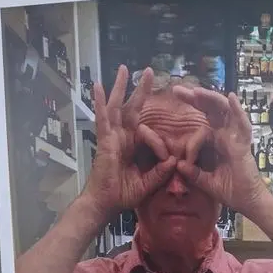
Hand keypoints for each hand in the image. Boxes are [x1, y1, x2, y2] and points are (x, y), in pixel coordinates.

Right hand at [82, 65, 176, 221]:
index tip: (168, 153)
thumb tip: (175, 161)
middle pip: (132, 108)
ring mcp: (112, 136)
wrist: (106, 203)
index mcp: (134, 146)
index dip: (159, 140)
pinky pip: (102, 118)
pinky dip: (100, 102)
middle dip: (140, 90)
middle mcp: (123, 137)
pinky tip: (98, 85)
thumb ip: (161, 172)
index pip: (147, 130)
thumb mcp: (148, 182)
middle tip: (149, 71)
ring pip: (117, 106)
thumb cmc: (124, 194)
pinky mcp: (104, 140)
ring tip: (124, 68)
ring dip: (121, 87)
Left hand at [170, 86, 266, 215]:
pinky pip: (243, 125)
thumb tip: (177, 164)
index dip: (190, 128)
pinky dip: (238, 111)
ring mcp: (236, 138)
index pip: (202, 124)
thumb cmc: (230, 190)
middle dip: (196, 98)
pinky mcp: (244, 145)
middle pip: (212, 110)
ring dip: (212, 99)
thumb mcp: (205, 181)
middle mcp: (227, 135)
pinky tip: (231, 97)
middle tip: (177, 89)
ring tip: (197, 91)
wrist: (246, 202)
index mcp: (217, 142)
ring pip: (225, 111)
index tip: (179, 144)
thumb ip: (193, 173)